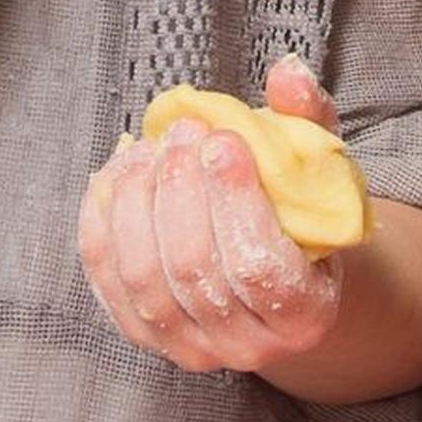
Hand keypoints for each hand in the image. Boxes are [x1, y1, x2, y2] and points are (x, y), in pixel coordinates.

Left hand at [80, 56, 346, 375]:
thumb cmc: (301, 219)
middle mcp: (248, 348)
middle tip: (181, 133)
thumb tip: (287, 72)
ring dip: (137, 201)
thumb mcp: (320, 169)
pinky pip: (107, 281)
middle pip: (196, 268)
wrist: (277, 285)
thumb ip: (307, 120)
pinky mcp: (144, 338)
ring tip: (146, 148)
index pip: (260, 265)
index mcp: (306, 314)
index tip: (222, 140)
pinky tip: (112, 176)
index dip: (234, 200)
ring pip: (146, 276)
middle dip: (180, 189)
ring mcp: (191, 349)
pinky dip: (101, 223)